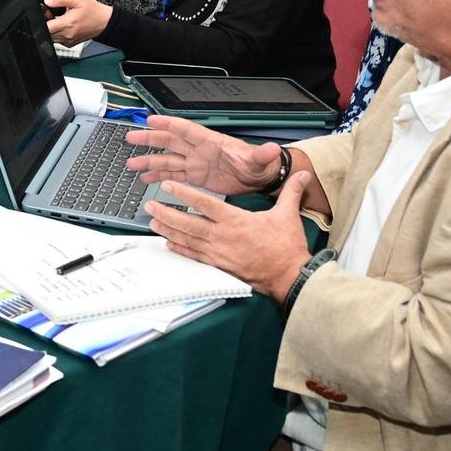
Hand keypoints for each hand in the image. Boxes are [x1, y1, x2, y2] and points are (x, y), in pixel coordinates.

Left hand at [43, 0, 111, 43]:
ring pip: (51, 37)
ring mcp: (68, 41)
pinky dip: (56, 33)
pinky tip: (62, 25)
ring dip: (50, 29)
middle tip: (49, 14)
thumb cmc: (94, 11)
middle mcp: (67, 35)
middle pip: (46, 33)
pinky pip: (57, 40)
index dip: (41, 20)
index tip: (43, 13)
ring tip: (57, 19)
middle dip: (45, 23)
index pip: (46, 28)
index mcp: (68, 24)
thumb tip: (48, 1)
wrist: (105, 22)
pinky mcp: (69, 44)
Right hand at [123, 114, 280, 195]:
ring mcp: (195, 163)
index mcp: (211, 142)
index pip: (186, 130)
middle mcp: (199, 150)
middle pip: (170, 142)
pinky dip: (158, 177)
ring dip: (149, 161)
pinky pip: (173, 175)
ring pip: (167, 160)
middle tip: (131, 137)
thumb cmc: (258, 166)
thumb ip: (261, 154)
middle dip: (150, 139)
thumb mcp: (259, 160)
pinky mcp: (195, 177)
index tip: (151, 120)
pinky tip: (146, 178)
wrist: (258, 178)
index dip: (168, 125)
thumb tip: (272, 149)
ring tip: (131, 164)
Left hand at [146, 172, 314, 299]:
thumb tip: (301, 174)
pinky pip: (195, 257)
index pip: (205, 204)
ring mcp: (219, 253)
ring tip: (153, 223)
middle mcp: (223, 237)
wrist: (288, 276)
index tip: (168, 186)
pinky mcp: (219, 266)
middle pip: (188, 224)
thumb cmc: (286, 247)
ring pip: (188, 240)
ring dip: (169, 231)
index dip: (184, 193)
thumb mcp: (288, 215)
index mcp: (236, 221)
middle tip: (149, 206)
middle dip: (166, 214)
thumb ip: (292, 192)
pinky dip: (181, 250)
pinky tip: (169, 244)